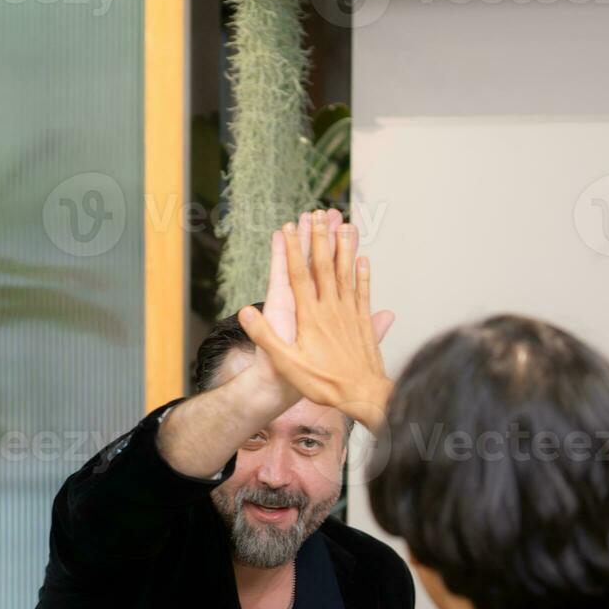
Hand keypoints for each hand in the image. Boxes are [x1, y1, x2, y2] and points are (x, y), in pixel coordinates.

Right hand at [238, 212, 396, 431]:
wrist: (363, 395)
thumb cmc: (323, 383)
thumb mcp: (286, 363)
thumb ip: (265, 336)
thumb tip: (245, 311)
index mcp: (310, 315)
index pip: (300, 274)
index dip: (295, 248)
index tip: (291, 227)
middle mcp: (331, 308)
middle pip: (325, 266)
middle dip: (321, 238)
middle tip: (319, 213)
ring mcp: (350, 313)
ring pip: (347, 273)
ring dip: (345, 248)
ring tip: (345, 225)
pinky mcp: (364, 322)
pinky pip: (363, 291)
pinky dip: (363, 273)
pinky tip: (364, 259)